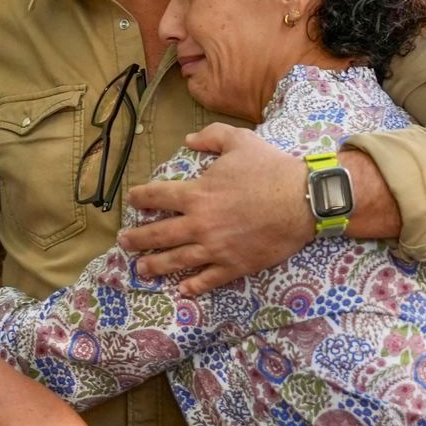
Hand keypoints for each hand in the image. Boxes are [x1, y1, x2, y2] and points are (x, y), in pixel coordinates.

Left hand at [118, 124, 311, 296]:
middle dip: (137, 238)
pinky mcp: (234, 265)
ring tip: (141, 269)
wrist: (302, 200)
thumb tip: (188, 139)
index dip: (141, 198)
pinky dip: (193, 285)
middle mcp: (199, 224)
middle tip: (124, 241)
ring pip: (176, 260)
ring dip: (155, 265)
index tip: (132, 200)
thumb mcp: (239, 141)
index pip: (158, 196)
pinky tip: (182, 288)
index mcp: (197, 194)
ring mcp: (215, 248)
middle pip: (158, 234)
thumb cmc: (270, 169)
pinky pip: (208, 279)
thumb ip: (211, 137)